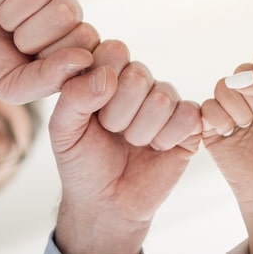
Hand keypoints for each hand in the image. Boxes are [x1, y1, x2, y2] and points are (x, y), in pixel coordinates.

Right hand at [0, 0, 99, 101]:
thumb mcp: (14, 86)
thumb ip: (51, 78)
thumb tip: (85, 59)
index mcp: (71, 40)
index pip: (86, 39)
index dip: (51, 52)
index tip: (26, 58)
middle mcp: (63, 8)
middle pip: (67, 11)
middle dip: (28, 32)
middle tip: (10, 37)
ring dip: (10, 11)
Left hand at [51, 40, 200, 253]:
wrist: (106, 202)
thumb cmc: (83, 162)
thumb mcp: (63, 130)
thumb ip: (73, 97)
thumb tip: (106, 76)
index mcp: (109, 72)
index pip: (114, 51)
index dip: (101, 84)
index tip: (90, 112)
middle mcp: (140, 81)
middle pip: (138, 75)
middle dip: (118, 114)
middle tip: (111, 132)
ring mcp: (166, 101)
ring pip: (162, 99)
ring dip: (140, 132)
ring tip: (131, 144)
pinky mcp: (189, 124)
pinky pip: (188, 116)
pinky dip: (167, 139)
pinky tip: (156, 148)